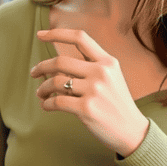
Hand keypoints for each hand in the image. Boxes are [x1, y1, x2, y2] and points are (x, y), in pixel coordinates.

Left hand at [30, 29, 148, 156]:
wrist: (132, 132)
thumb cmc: (117, 105)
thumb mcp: (112, 78)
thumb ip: (90, 68)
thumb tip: (55, 66)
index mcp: (108, 62)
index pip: (80, 38)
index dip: (57, 34)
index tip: (40, 35)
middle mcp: (101, 73)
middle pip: (60, 61)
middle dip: (41, 67)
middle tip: (33, 73)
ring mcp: (94, 90)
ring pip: (56, 82)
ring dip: (43, 88)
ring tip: (40, 94)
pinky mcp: (86, 109)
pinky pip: (56, 102)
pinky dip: (47, 104)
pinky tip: (46, 106)